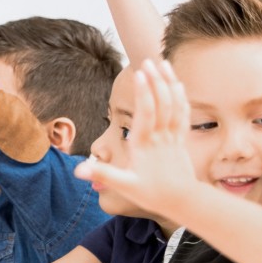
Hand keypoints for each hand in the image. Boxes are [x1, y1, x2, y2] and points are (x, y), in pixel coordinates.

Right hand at [75, 60, 202, 215]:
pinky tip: (177, 83)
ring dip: (169, 82)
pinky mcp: (181, 139)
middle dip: (155, 80)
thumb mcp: (125, 186)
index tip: (139, 73)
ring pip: (174, 104)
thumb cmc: (152, 194)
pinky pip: (182, 113)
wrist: (183, 201)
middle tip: (147, 61)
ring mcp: (172, 136)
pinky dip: (180, 96)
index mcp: (145, 145)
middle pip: (161, 103)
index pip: (146, 114)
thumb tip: (78, 169)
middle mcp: (160, 137)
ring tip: (163, 63)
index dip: (143, 92)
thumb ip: (102, 175)